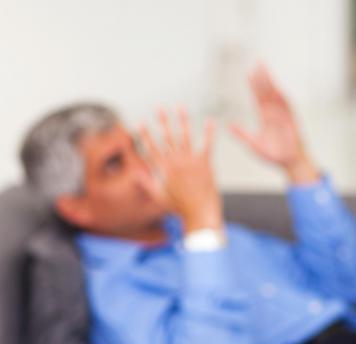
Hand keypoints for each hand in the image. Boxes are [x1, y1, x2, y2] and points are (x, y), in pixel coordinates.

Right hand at [138, 107, 221, 233]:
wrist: (199, 214)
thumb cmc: (178, 208)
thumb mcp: (158, 196)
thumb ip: (146, 183)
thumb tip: (135, 174)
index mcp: (163, 169)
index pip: (151, 147)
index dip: (146, 134)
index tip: (140, 122)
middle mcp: (175, 162)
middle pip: (167, 137)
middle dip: (163, 121)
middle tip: (159, 107)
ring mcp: (190, 161)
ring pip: (185, 136)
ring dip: (182, 120)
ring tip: (180, 107)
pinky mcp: (205, 163)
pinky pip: (207, 144)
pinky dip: (208, 132)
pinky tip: (210, 120)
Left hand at [228, 63, 318, 183]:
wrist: (289, 163)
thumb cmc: (273, 156)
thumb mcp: (253, 145)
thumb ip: (242, 134)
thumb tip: (228, 125)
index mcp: (265, 118)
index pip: (258, 98)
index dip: (254, 86)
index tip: (248, 74)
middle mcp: (274, 114)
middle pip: (267, 92)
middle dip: (263, 78)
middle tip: (258, 63)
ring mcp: (283, 116)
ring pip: (276, 95)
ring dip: (272, 83)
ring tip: (267, 71)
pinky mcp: (292, 121)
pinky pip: (288, 106)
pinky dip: (283, 97)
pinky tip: (278, 88)